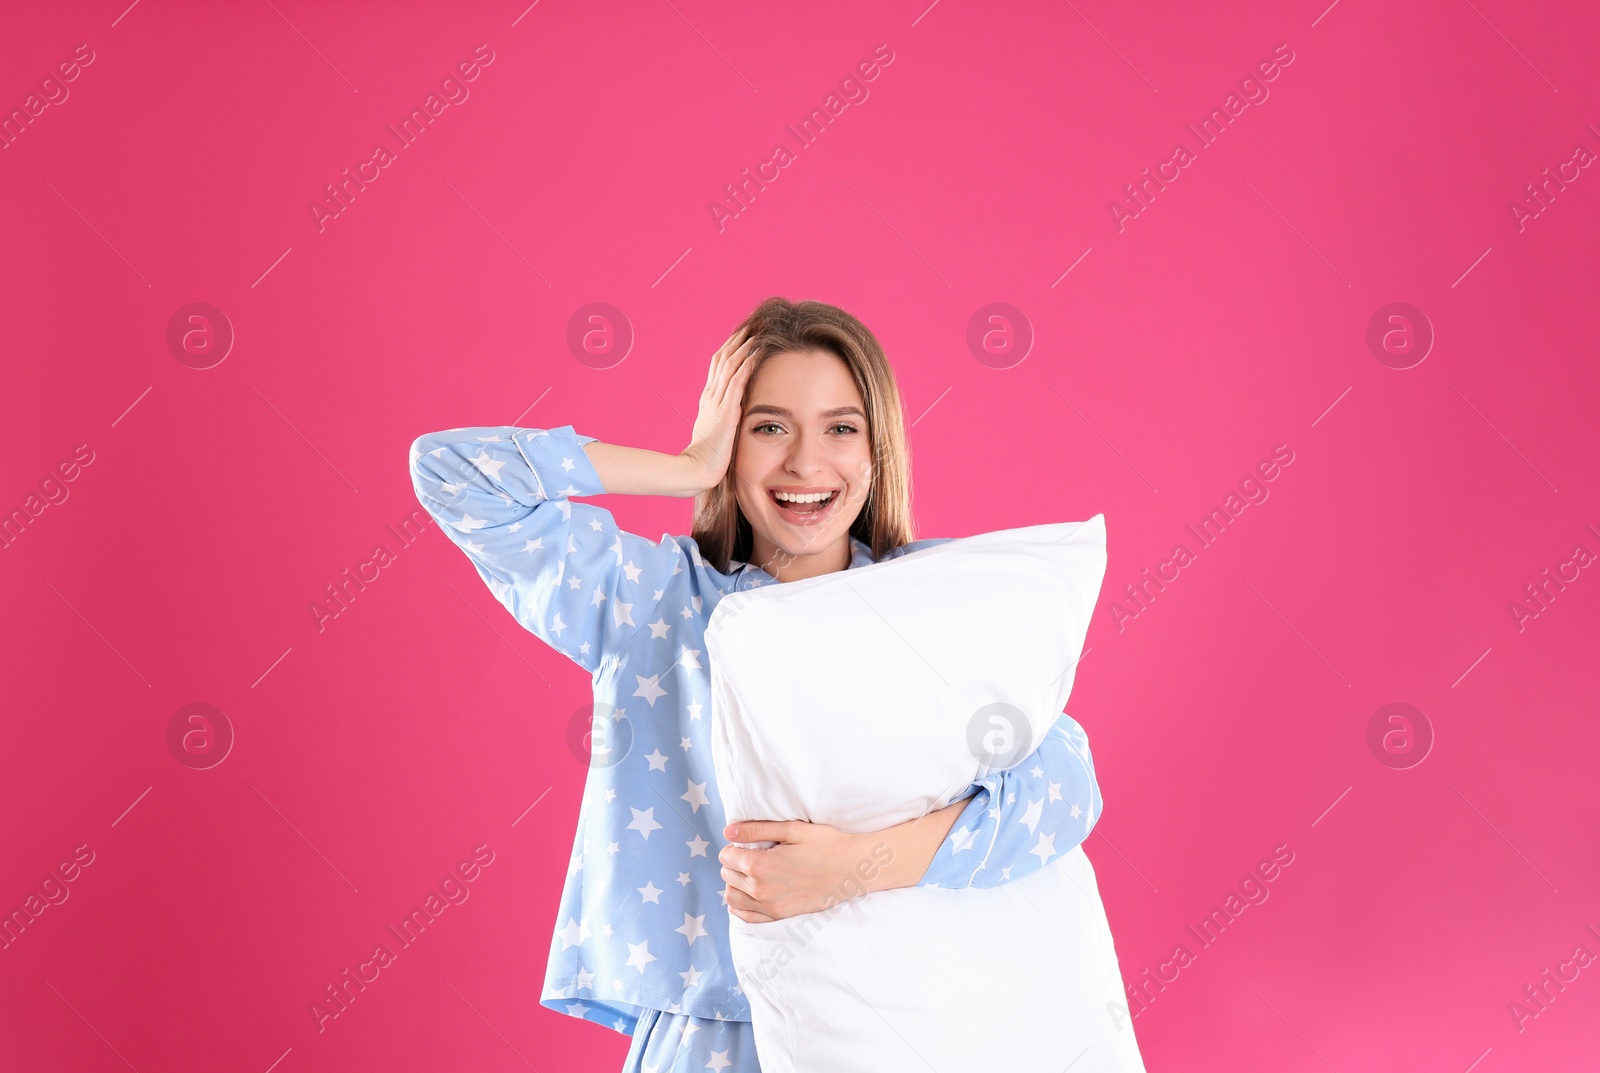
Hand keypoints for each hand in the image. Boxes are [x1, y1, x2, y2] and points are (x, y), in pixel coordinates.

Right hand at [681, 326, 758, 491]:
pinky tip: (757, 352)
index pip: (718, 365)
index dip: (731, 347)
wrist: (697, 468)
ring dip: (744, 346)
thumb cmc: (707, 456)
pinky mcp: (726, 411)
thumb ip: (723, 418)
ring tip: (757, 331)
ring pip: (730, 364)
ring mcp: (717, 401)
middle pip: (723, 357)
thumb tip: (736, 412)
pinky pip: (737, 381)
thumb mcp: (715, 431)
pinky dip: (747, 364)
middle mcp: (711, 395)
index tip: (744, 335)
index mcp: (708, 399)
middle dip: (738, 339)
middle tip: (752, 324)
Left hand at [719, 820, 892, 922]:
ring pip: (732, 899)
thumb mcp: (791, 829)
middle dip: (733, 862)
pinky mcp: (781, 917)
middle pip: (727, 876)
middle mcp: (762, 890)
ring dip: (735, 884)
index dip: (734, 845)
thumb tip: (727, 831)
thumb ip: (756, 829)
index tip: (748, 842)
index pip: (727, 857)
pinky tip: (750, 894)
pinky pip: (747, 918)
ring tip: (750, 873)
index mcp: (761, 866)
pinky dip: (741, 906)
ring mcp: (771, 907)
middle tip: (751, 853)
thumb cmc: (825, 844)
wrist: (852, 869)